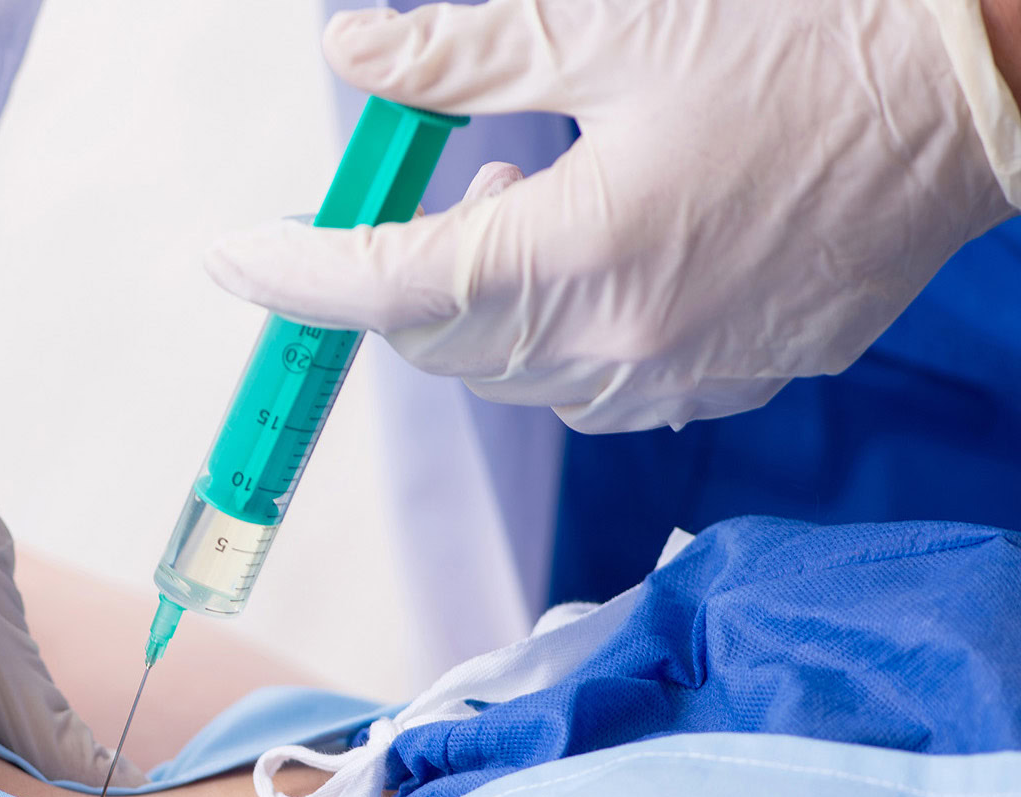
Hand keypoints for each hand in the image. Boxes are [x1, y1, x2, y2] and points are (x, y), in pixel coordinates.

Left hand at [206, 0, 1020, 432]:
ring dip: (491, 301)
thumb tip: (354, 58)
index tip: (229, 256)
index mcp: (580, 258)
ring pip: (519, 375)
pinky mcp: (741, 377)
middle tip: (458, 178)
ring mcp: (690, 374)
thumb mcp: (612, 22)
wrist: (979, 84)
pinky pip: (604, 383)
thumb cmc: (806, 34)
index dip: (291, 275)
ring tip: (544, 194)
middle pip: (445, 346)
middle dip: (409, 274)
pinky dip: (568, 329)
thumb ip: (461, 58)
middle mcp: (627, 345)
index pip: (384, 292)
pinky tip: (612, 248)